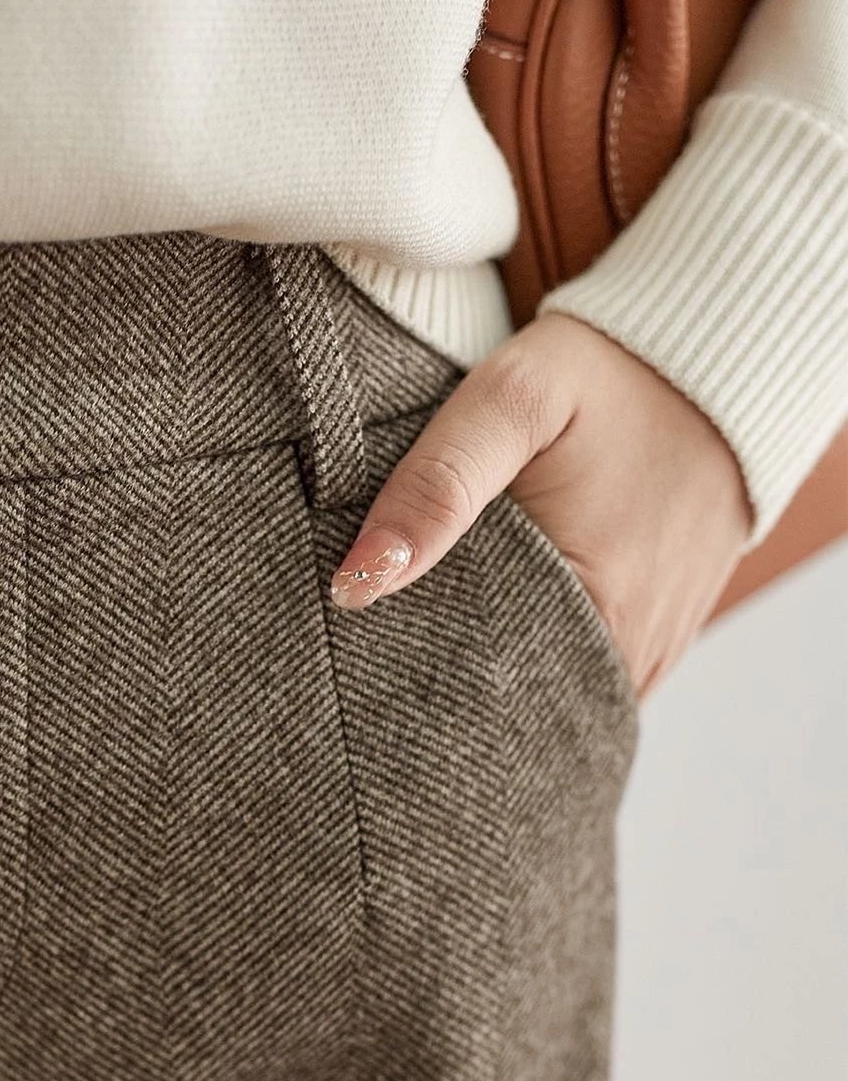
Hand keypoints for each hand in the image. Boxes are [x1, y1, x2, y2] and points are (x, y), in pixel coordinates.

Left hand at [329, 312, 754, 700]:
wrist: (722, 369)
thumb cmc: (614, 376)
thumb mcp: (516, 399)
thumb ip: (438, 484)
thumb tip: (357, 584)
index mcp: (595, 611)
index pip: (473, 695)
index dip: (408, 677)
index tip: (357, 654)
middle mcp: (626, 655)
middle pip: (505, 710)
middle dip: (440, 688)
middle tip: (381, 649)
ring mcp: (644, 661)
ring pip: (541, 703)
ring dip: (487, 683)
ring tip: (432, 636)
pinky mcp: (650, 650)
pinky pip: (575, 686)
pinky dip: (531, 668)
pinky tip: (491, 630)